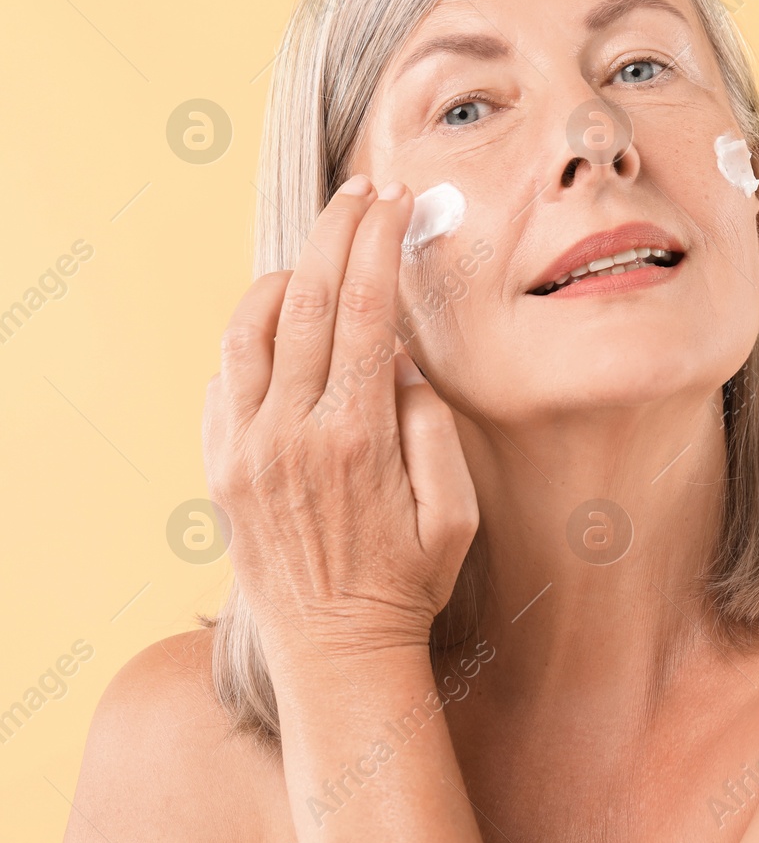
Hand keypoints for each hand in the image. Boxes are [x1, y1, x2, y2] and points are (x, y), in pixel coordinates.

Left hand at [202, 175, 478, 668]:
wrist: (337, 652)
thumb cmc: (409, 582)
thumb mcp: (455, 513)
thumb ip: (431, 428)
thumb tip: (399, 361)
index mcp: (356, 438)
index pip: (364, 310)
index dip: (380, 243)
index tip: (397, 200)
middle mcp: (290, 434)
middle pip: (307, 298)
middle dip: (337, 231)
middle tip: (363, 190)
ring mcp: (245, 449)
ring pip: (251, 327)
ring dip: (287, 273)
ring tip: (321, 248)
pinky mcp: (220, 467)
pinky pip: (224, 376)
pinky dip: (252, 332)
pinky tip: (284, 321)